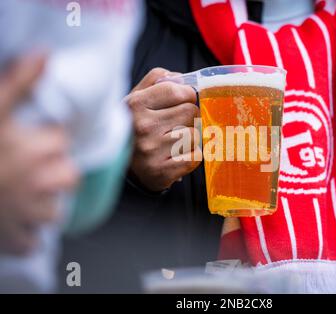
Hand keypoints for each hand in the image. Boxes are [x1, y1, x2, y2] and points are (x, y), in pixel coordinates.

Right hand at [0, 54, 78, 254]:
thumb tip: (45, 54)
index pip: (60, 144)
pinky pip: (33, 240)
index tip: (21, 143)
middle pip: (67, 178)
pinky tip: (8, 221)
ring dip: (39, 205)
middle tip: (19, 171)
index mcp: (37, 150)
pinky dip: (24, 235)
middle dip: (49, 174)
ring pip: (54, 211)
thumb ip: (20, 82)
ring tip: (13, 196)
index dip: (43, 143)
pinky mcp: (13, 239)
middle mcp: (39, 181)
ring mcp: (27, 213)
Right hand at [127, 68, 201, 191]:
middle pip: (191, 112)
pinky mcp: (162, 171)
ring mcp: (152, 151)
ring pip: (195, 135)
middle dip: (189, 117)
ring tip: (174, 141)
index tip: (183, 100)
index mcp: (135, 105)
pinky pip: (196, 156)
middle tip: (176, 124)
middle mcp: (143, 127)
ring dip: (190, 138)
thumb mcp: (136, 98)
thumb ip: (157, 80)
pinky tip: (176, 156)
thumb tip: (181, 78)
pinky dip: (191, 156)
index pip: (178, 91)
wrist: (122, 167)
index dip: (187, 94)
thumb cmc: (134, 127)